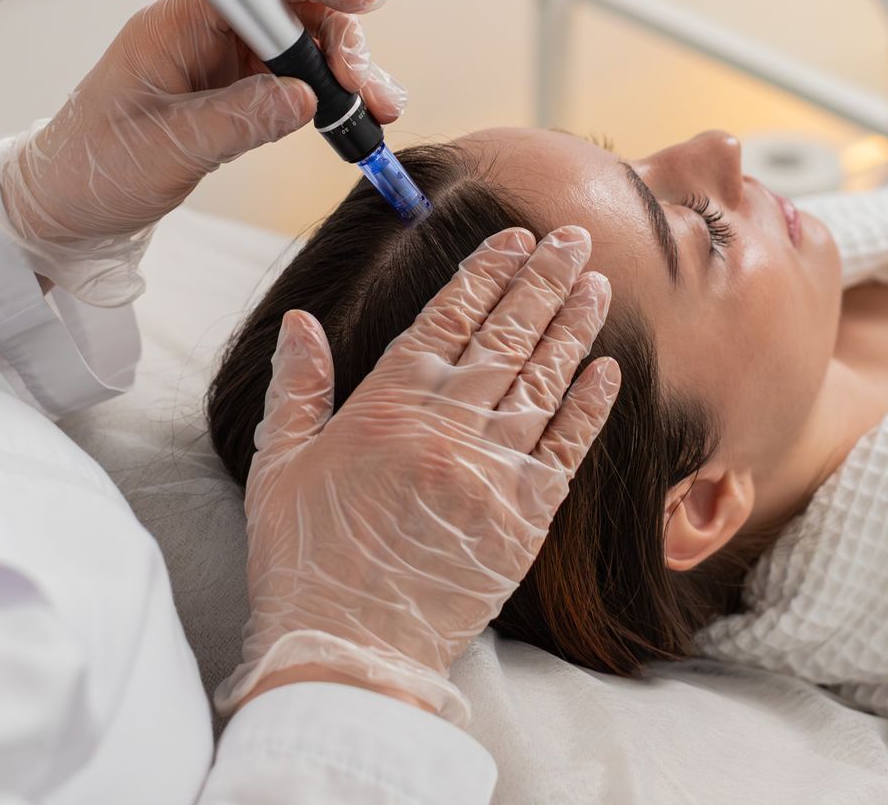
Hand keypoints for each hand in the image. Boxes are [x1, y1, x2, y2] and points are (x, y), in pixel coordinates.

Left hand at [0, 0, 404, 304]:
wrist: (62, 204)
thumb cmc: (94, 170)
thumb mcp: (167, 151)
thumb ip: (238, 121)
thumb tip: (305, 99)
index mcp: (173, 25)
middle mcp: (200, 30)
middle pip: (289, 6)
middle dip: (340, 39)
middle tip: (369, 91)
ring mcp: (219, 58)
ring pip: (299, 41)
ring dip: (344, 69)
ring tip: (377, 111)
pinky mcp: (231, 87)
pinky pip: (291, 75)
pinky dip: (328, 94)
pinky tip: (354, 119)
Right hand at [218, 226, 621, 724]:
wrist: (347, 651)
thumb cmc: (303, 561)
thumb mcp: (280, 466)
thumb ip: (298, 388)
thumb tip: (302, 322)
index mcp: (387, 407)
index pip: (447, 319)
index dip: (485, 273)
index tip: (514, 236)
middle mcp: (447, 427)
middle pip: (506, 336)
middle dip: (543, 280)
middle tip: (574, 238)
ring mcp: (491, 471)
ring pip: (544, 380)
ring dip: (574, 327)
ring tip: (597, 284)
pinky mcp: (524, 519)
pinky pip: (567, 448)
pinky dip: (589, 406)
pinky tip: (608, 370)